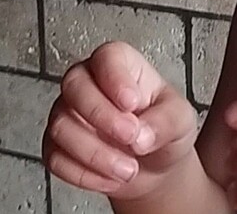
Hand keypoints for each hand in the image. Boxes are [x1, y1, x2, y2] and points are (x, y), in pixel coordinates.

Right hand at [42, 42, 197, 200]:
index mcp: (120, 65)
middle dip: (102, 117)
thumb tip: (141, 134)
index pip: (106, 57)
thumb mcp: (181, 119)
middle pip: (74, 86)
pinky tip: (110, 178)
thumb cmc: (164, 129)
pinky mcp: (57, 145)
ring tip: (128, 168)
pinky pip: (55, 158)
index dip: (115, 79)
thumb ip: (165, 121)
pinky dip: (84, 174)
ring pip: (61, 126)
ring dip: (96, 154)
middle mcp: (89, 83)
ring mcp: (69, 113)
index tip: (132, 103)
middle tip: (131, 137)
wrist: (155, 167)